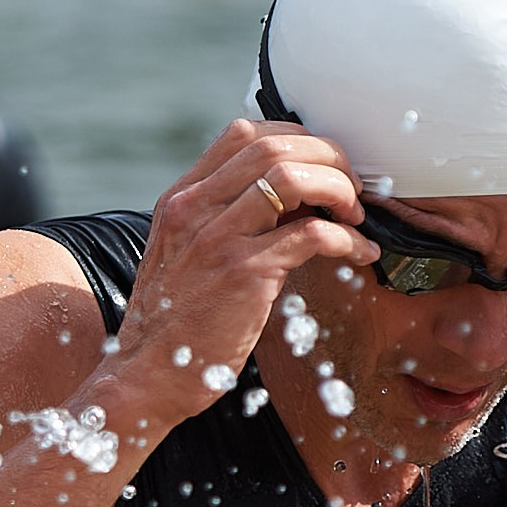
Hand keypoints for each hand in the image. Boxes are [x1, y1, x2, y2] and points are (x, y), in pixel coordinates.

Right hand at [110, 121, 379, 424]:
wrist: (147, 373)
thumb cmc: (174, 322)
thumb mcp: (185, 254)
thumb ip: (223, 220)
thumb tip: (290, 201)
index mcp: (182, 198)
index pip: (244, 134)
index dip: (296, 139)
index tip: (323, 164)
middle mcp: (194, 208)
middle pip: (274, 147)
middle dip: (329, 159)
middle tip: (351, 188)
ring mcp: (217, 238)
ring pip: (293, 179)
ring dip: (339, 190)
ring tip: (355, 215)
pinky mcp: (244, 273)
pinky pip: (311, 235)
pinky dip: (347, 239)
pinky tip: (359, 253)